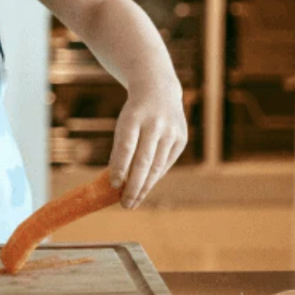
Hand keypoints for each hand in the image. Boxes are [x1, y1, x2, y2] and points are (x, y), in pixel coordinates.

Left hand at [108, 82, 187, 209]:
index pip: (126, 146)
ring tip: (132, 201)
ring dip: (144, 187)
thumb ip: (121, 149)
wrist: (159, 90)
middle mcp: (155, 123)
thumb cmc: (134, 113)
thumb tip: (117, 182)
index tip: (113, 186)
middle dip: (134, 186)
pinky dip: (155, 177)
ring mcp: (171, 131)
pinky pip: (166, 164)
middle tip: (124, 204)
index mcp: (134, 116)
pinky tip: (146, 188)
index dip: (120, 167)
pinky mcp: (181, 139)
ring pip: (157, 166)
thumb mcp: (123, 123)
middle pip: (144, 161)